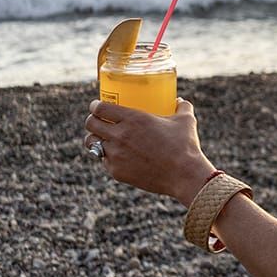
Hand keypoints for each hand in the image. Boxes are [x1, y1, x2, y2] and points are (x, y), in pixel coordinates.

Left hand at [84, 98, 216, 206]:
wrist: (183, 175)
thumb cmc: (185, 145)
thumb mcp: (186, 120)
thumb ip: (182, 106)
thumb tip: (178, 101)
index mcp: (133, 118)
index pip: (101, 108)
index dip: (95, 105)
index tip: (96, 105)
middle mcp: (120, 135)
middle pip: (90, 124)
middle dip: (92, 120)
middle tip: (98, 120)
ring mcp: (115, 155)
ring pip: (92, 143)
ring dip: (95, 138)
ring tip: (102, 137)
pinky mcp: (116, 171)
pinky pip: (104, 160)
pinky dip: (108, 156)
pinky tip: (116, 155)